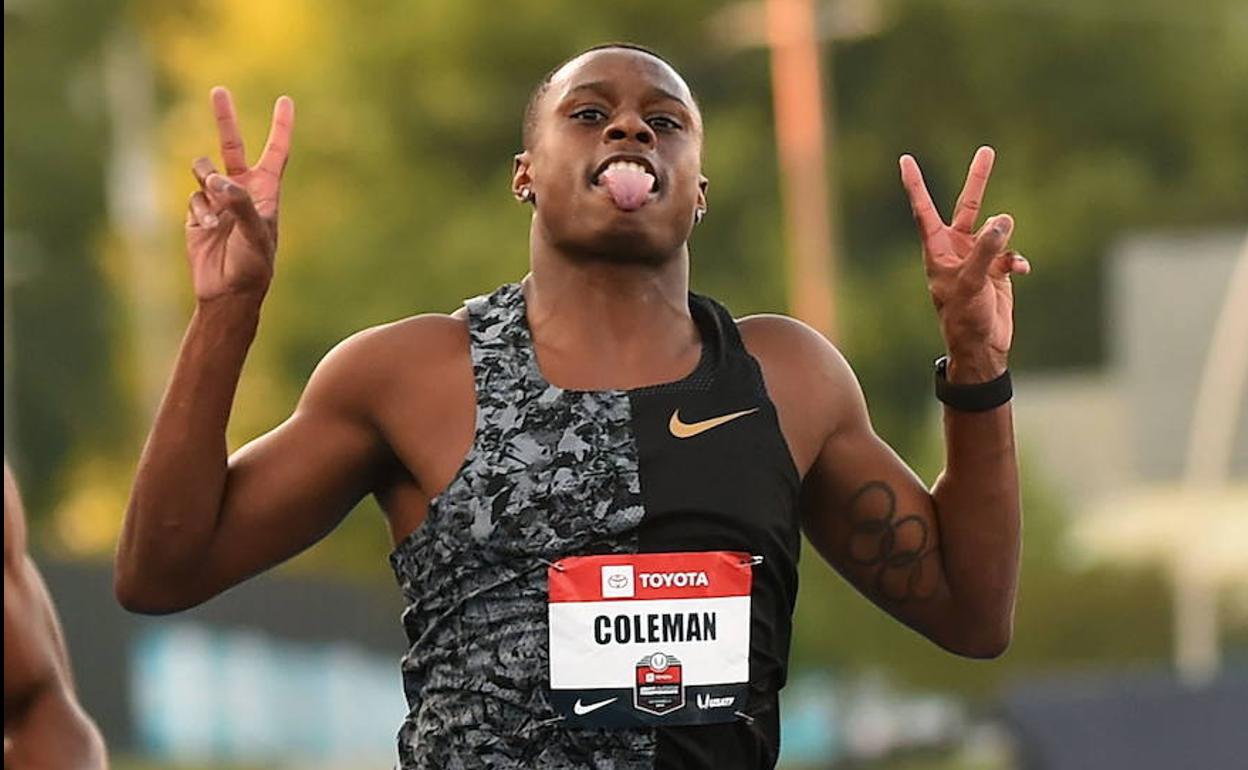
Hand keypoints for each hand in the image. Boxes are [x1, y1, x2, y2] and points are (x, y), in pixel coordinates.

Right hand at [185, 87, 293, 302]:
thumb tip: (217, 181)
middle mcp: (242, 191)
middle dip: (225, 119)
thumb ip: (240, 204)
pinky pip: (192, 198)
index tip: (285, 100)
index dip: (281, 126)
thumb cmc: (253, 266)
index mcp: (266, 191)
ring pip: (203, 170)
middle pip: (232, 146)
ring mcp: (218, 201)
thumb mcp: (256, 234)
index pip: (276, 151)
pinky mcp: (197, 213)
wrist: (228, 292)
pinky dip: (198, 211)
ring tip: (217, 211)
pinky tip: (208, 230)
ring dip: (205, 182)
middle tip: (219, 90)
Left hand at [899, 146, 1029, 382]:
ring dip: (1004, 238)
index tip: (905, 159)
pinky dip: (1018, 260)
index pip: (924, 210)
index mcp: (937, 250)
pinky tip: (1021, 270)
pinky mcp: (997, 271)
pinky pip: (1011, 254)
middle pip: (967, 207)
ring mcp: (978, 259)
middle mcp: (956, 250)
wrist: (982, 347)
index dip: (915, 185)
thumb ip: (988, 250)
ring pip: (996, 231)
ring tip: (1007, 259)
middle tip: (987, 150)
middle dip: (978, 180)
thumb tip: (1003, 219)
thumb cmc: (965, 318)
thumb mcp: (973, 283)